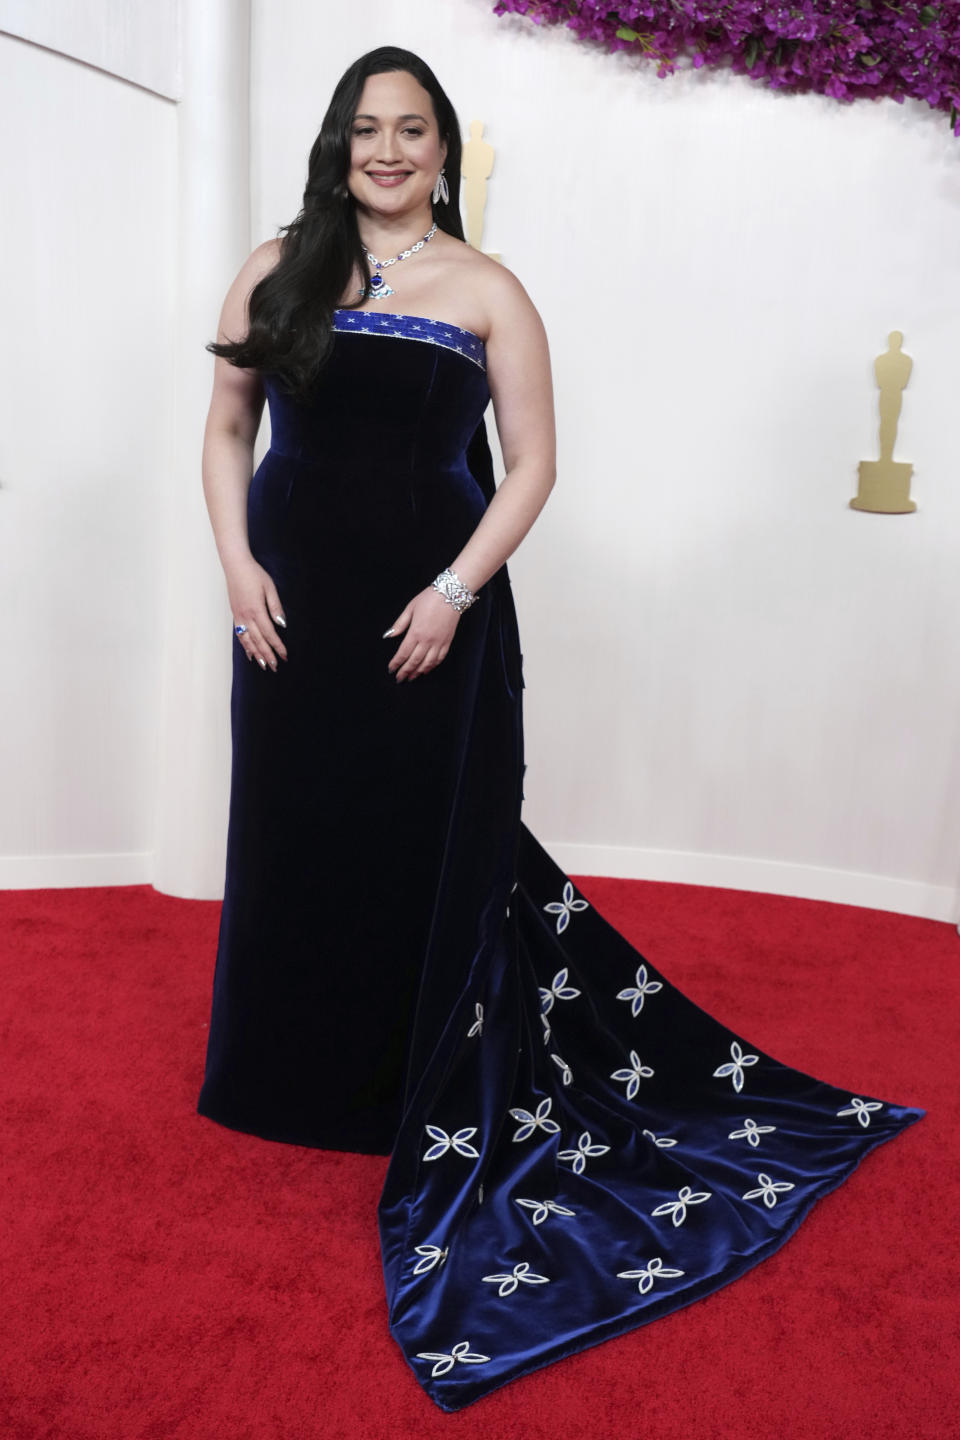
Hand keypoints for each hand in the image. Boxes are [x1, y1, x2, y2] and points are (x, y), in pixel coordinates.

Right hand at [226, 555, 287, 670]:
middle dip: (267, 655)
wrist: (235, 565)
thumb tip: (282, 624)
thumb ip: (276, 607)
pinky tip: (250, 654)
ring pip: (247, 640)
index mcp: (256, 610)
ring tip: (263, 665)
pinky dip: (245, 646)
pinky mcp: (235, 615)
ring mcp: (238, 617)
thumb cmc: (254, 575)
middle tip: (275, 667)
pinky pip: (239, 635)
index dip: (277, 646)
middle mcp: (246, 616)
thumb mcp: (270, 588)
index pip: (269, 633)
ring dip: (256, 654)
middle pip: (258, 641)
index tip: (284, 655)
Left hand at [385, 585, 460, 681]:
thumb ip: (399, 624)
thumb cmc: (429, 599)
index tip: (391, 669)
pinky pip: (439, 658)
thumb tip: (389, 635)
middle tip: (400, 679)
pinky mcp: (447, 642)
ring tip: (412, 677)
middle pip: (414, 661)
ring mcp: (438, 642)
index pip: (403, 653)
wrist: (451, 595)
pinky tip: (427, 669)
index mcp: (415, 632)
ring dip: (418, 672)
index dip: (396, 663)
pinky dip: (432, 666)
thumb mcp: (410, 608)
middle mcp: (427, 640)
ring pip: (427, 663)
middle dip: (406, 671)